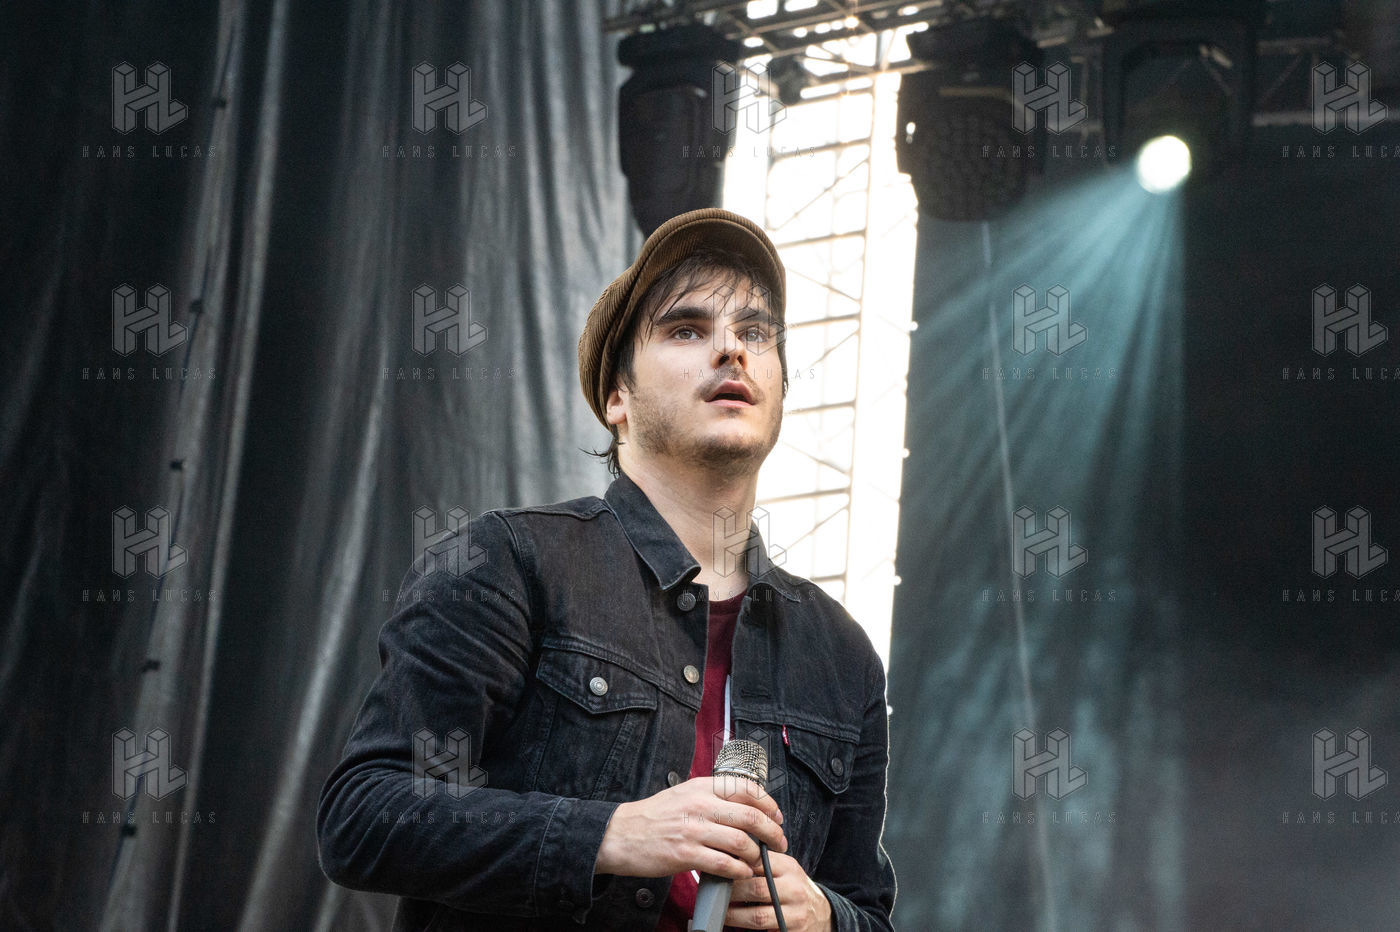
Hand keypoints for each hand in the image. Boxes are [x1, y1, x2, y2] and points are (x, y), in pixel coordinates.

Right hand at [593, 775, 786, 880]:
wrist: (621, 834)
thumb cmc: (654, 816)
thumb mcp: (684, 794)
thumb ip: (712, 796)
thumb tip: (745, 805)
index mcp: (702, 787)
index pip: (747, 789)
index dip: (769, 804)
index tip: (777, 817)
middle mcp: (700, 805)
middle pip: (751, 816)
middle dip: (772, 833)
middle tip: (779, 843)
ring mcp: (693, 830)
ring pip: (741, 842)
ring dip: (756, 855)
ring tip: (759, 861)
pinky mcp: (685, 854)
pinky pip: (724, 864)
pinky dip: (739, 871)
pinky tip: (741, 873)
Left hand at [725, 850, 831, 930]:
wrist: (821, 913)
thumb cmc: (794, 888)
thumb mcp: (784, 869)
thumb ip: (763, 863)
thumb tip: (728, 856)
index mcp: (789, 867)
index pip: (759, 862)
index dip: (736, 866)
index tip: (719, 868)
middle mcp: (794, 888)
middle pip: (756, 889)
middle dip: (731, 892)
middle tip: (714, 892)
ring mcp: (795, 913)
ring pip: (757, 916)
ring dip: (734, 915)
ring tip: (720, 912)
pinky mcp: (792, 931)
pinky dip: (746, 929)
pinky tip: (734, 925)